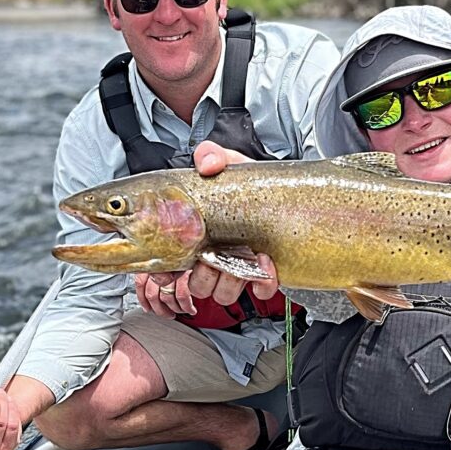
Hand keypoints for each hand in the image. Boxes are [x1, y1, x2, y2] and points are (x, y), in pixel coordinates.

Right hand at [135, 142, 277, 313]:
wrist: (287, 196)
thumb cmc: (251, 186)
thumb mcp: (231, 165)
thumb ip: (213, 156)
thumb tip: (207, 163)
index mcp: (199, 236)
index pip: (170, 265)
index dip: (164, 274)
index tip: (169, 271)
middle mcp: (215, 256)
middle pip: (196, 284)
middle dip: (205, 274)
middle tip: (216, 253)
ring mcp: (239, 269)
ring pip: (221, 293)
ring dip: (232, 279)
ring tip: (246, 254)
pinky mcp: (264, 276)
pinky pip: (259, 291)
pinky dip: (264, 280)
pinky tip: (267, 262)